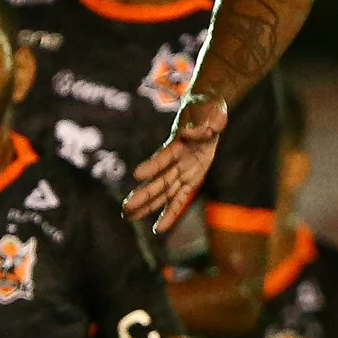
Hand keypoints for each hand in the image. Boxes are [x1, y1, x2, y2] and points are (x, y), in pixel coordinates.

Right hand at [125, 94, 227, 232]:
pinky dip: (170, 213)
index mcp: (180, 142)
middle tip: (125, 208)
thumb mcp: (212, 112)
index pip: (165, 155)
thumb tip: (197, 130)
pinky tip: (158, 229)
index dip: (153, 165)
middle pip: (159, 180)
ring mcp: (182, 170)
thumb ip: (206, 122)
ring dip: (147, 206)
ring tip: (127, 217)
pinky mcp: (191, 179)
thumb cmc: (208, 109)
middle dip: (143, 195)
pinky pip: (180, 199)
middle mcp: (177, 159)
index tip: (137, 175)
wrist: (207, 109)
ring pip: (163, 192)